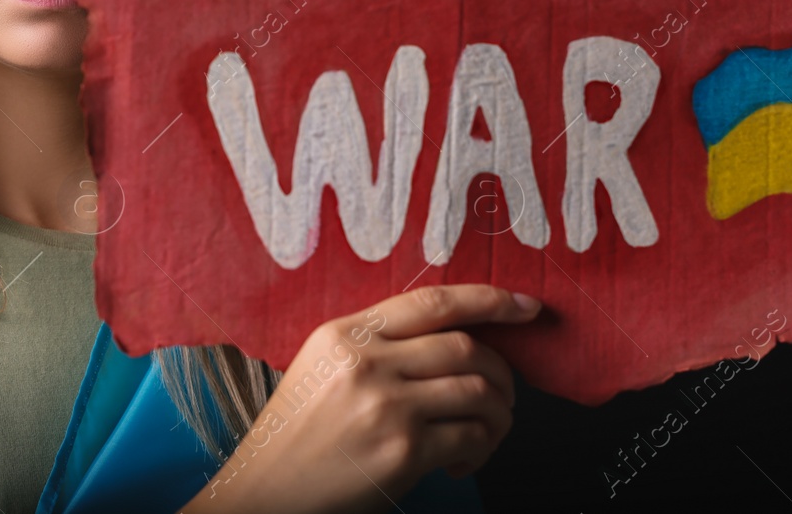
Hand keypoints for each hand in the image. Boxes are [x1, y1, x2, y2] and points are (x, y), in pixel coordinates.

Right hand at [185, 283, 540, 513]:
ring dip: (498, 414)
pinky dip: (481, 449)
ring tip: (485, 432)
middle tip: (504, 395)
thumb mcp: (323, 367)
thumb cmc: (298, 435)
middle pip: (466, 347)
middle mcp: (366, 361)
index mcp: (346, 333)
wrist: (265, 493)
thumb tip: (457, 338)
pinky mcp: (402, 450)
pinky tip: (460, 462)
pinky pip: (471, 436)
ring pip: (479, 391)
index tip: (526, 306)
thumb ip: (377, 344)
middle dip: (502, 372)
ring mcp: (386, 405)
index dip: (489, 299)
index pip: (433, 301)